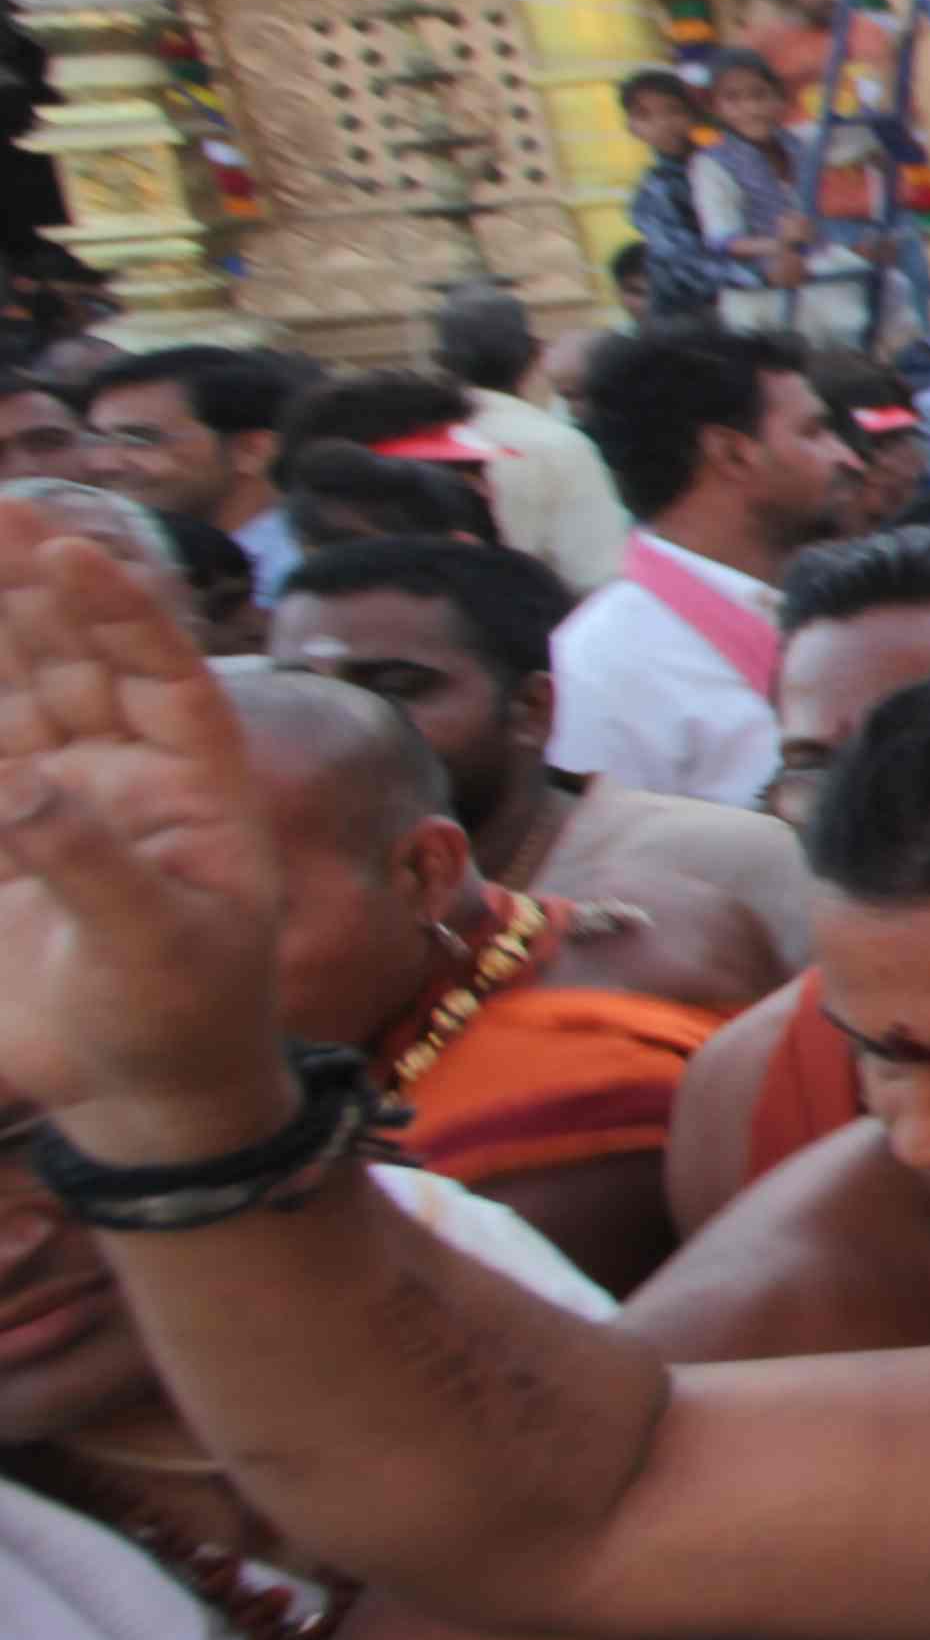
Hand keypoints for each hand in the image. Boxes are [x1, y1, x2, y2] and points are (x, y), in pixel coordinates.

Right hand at [0, 504, 301, 1155]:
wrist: (143, 1090)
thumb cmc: (181, 1018)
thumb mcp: (158, 946)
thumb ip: (92, 866)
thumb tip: (26, 787)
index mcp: (199, 784)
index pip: (163, 674)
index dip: (122, 610)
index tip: (76, 550)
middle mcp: (129, 772)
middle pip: (79, 658)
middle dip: (36, 582)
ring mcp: (59, 795)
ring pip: (18, 688)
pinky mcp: (2, 829)